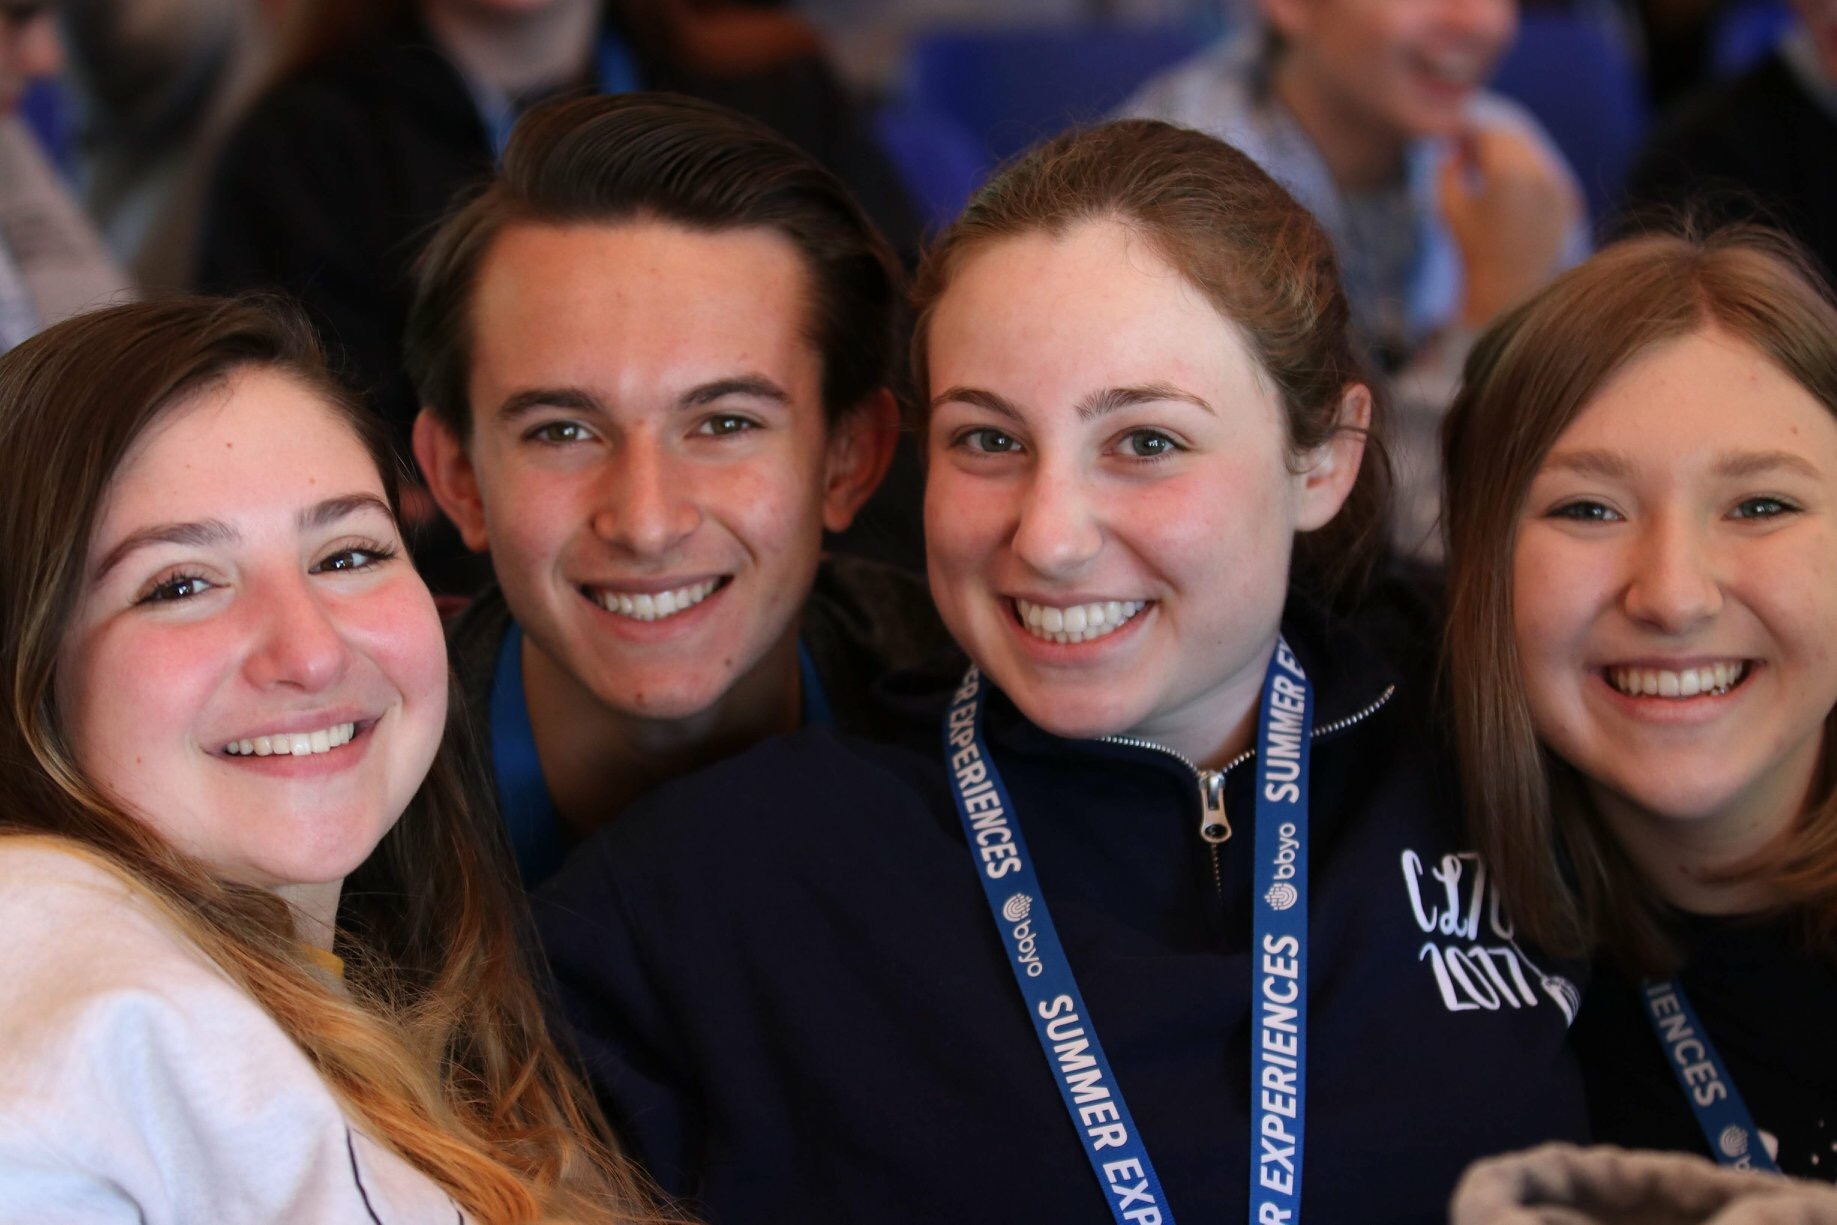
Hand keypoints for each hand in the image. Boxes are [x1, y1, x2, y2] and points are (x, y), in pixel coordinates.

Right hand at [1438, 125, 1583, 329]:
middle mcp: (1540, 174)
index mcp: (1508, 173)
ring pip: (1532, 152)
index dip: (1467, 131)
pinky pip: (1546, 171)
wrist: (1510, 291)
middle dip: (1489, 141)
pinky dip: (1526, 172)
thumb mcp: (1448, 208)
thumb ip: (1445, 170)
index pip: (1489, 132)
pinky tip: (1507, 194)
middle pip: (1513, 138)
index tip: (1452, 139)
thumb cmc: (1472, 251)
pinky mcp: (1569, 199)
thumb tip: (1451, 148)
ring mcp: (1559, 185)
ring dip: (1508, 155)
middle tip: (1466, 154)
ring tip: (1485, 175)